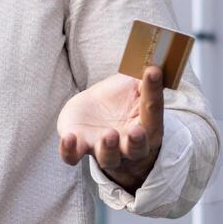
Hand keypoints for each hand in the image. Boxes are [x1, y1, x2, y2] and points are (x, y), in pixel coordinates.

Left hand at [56, 66, 164, 192]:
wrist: (96, 111)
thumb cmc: (121, 99)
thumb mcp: (134, 86)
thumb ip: (144, 80)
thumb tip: (153, 65)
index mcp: (147, 126)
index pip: (153, 111)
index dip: (154, 93)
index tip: (151, 72)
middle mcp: (127, 145)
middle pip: (136, 150)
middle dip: (136, 142)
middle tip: (136, 131)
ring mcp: (102, 148)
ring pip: (108, 158)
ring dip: (108, 148)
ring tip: (109, 134)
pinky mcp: (80, 146)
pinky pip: (73, 156)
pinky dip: (70, 150)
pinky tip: (69, 137)